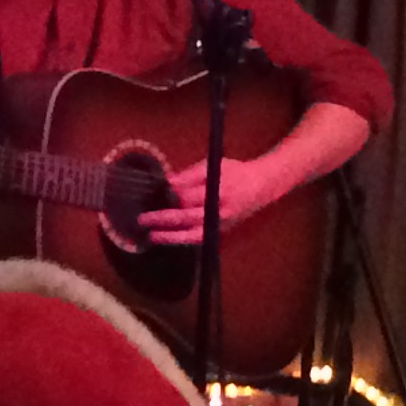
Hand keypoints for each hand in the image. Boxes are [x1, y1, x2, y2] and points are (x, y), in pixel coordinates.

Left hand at [140, 155, 278, 244]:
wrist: (262, 186)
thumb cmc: (237, 172)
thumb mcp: (215, 165)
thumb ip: (191, 174)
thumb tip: (169, 182)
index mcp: (218, 191)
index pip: (188, 196)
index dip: (170, 195)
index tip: (154, 193)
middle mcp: (219, 211)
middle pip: (188, 218)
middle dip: (164, 219)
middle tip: (143, 219)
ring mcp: (221, 223)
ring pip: (194, 234)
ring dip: (171, 237)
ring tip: (152, 236)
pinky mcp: (222, 230)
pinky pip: (200, 238)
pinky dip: (183, 240)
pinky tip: (167, 238)